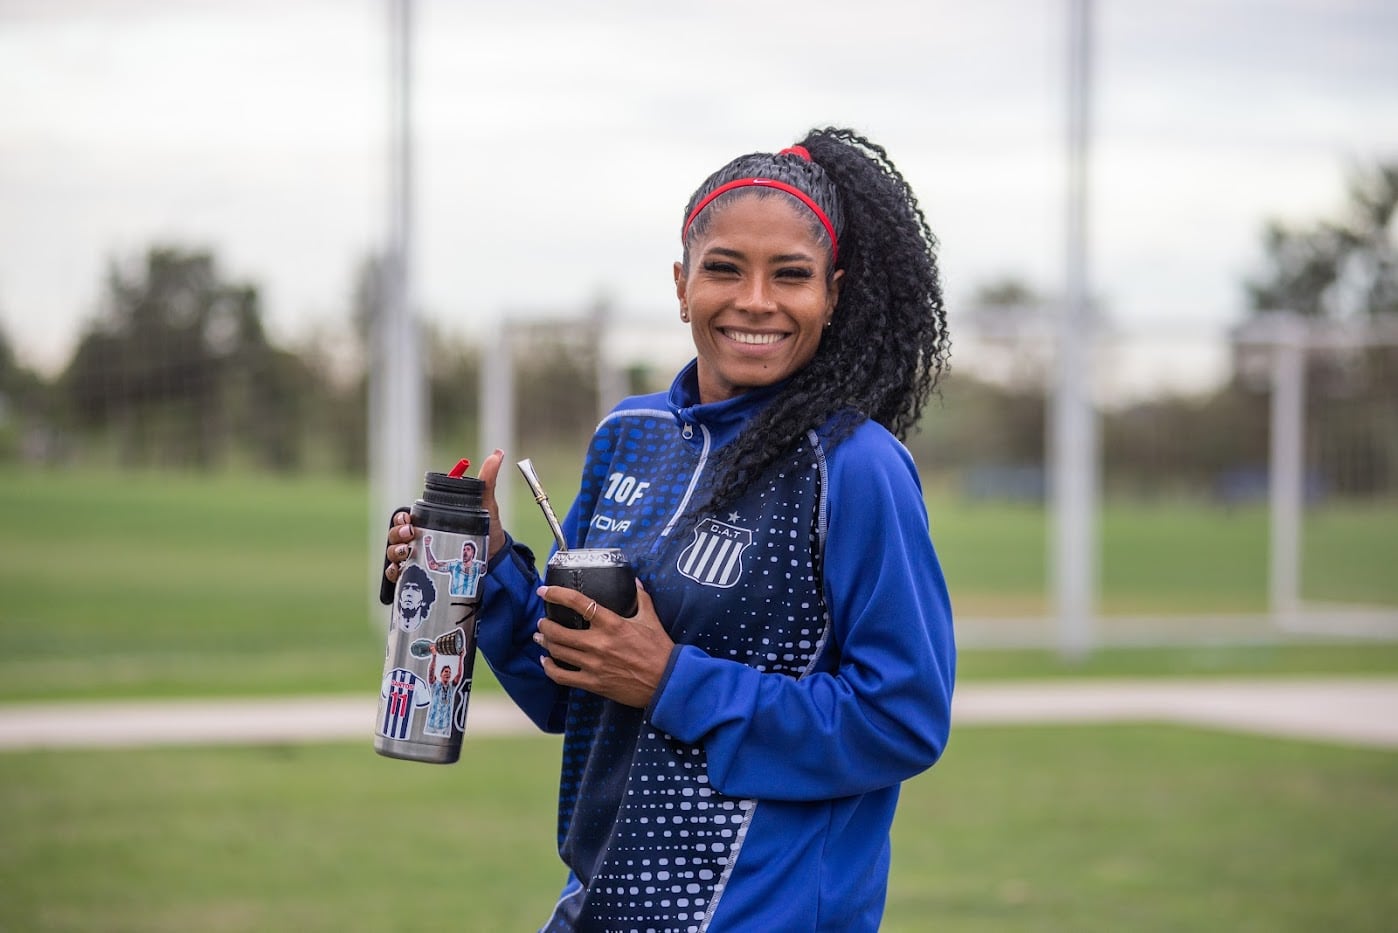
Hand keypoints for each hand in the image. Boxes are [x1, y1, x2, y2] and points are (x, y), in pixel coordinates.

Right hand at [383, 448, 506, 585]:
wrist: (495, 563)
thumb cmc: (486, 532)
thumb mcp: (485, 506)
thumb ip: (487, 481)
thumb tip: (498, 454)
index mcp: (429, 521)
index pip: (405, 517)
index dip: (401, 518)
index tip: (408, 519)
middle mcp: (420, 539)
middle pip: (396, 534)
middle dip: (397, 533)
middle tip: (410, 535)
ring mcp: (419, 558)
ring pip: (394, 553)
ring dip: (394, 552)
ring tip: (407, 552)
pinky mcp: (421, 575)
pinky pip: (398, 574)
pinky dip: (394, 573)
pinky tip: (400, 571)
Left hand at [534, 580, 673, 708]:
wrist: (666, 683)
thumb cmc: (660, 650)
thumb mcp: (651, 619)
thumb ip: (641, 598)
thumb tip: (635, 582)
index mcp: (612, 624)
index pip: (578, 603)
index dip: (557, 594)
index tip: (544, 591)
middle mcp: (599, 643)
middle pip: (559, 631)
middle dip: (545, 624)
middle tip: (543, 621)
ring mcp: (594, 664)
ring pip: (558, 652)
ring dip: (545, 642)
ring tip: (541, 637)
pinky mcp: (593, 683)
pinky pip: (562, 676)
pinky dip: (550, 668)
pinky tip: (546, 662)